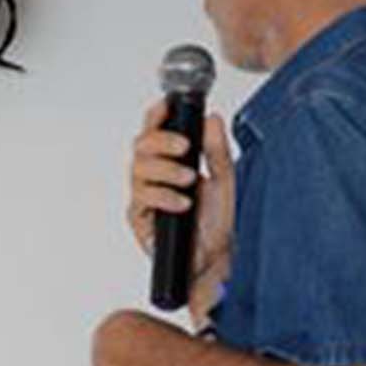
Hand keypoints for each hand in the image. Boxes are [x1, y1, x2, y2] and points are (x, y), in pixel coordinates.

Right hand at [126, 101, 235, 325]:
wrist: (219, 259)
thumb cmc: (220, 223)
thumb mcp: (226, 178)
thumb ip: (216, 149)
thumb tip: (210, 118)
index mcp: (172, 162)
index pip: (156, 131)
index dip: (156, 115)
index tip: (167, 105)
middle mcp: (155, 177)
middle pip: (140, 146)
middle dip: (161, 141)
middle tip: (184, 147)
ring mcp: (145, 198)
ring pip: (138, 170)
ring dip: (165, 170)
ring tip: (190, 180)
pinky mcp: (140, 220)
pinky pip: (141, 199)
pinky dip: (163, 197)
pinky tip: (182, 203)